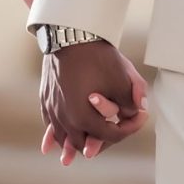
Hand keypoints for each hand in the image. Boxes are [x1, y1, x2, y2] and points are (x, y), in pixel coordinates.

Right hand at [38, 40, 149, 164]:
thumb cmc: (96, 57)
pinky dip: (55, 133)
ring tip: (80, 149)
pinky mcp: (45, 99)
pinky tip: (56, 139)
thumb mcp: (122, 79)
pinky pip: (49, 124)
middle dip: (100, 142)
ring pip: (61, 138)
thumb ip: (131, 101)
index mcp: (84, 117)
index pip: (110, 136)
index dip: (129, 129)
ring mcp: (52, 109)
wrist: (70, 35)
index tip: (139, 118)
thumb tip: (135, 112)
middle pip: (82, 144)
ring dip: (73, 143)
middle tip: (113, 133)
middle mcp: (64, 119)